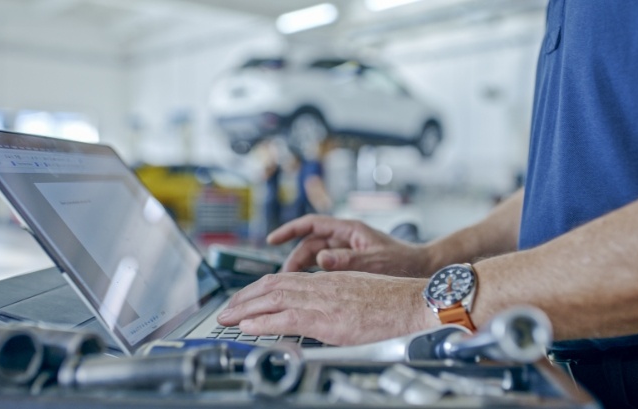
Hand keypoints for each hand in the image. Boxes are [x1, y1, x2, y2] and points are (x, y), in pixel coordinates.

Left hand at [216, 271, 439, 345]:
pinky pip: (285, 318)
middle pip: (271, 286)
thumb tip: (321, 312)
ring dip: (244, 310)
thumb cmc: (392, 302)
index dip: (259, 289)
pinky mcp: (326, 319)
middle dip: (244, 298)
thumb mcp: (357, 294)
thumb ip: (335, 300)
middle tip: (225, 310)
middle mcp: (320, 286)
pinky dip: (262, 322)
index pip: (283, 280)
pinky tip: (247, 327)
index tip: (245, 299)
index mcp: (327, 279)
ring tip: (226, 319)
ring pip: (272, 299)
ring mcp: (322, 301)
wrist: (412, 304)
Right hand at [267, 215, 432, 276]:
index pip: (312, 224)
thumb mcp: (374, 261)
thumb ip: (347, 260)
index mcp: (349, 229)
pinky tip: (309, 289)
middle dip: (294, 258)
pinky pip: (326, 267)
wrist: (423, 269)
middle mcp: (346, 237)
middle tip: (284, 277)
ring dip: (303, 268)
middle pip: (310, 243)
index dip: (290, 230)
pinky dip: (315, 275)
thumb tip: (321, 259)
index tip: (272, 239)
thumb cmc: (403, 262)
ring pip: (316, 256)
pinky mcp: (350, 263)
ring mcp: (347, 250)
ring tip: (292, 285)